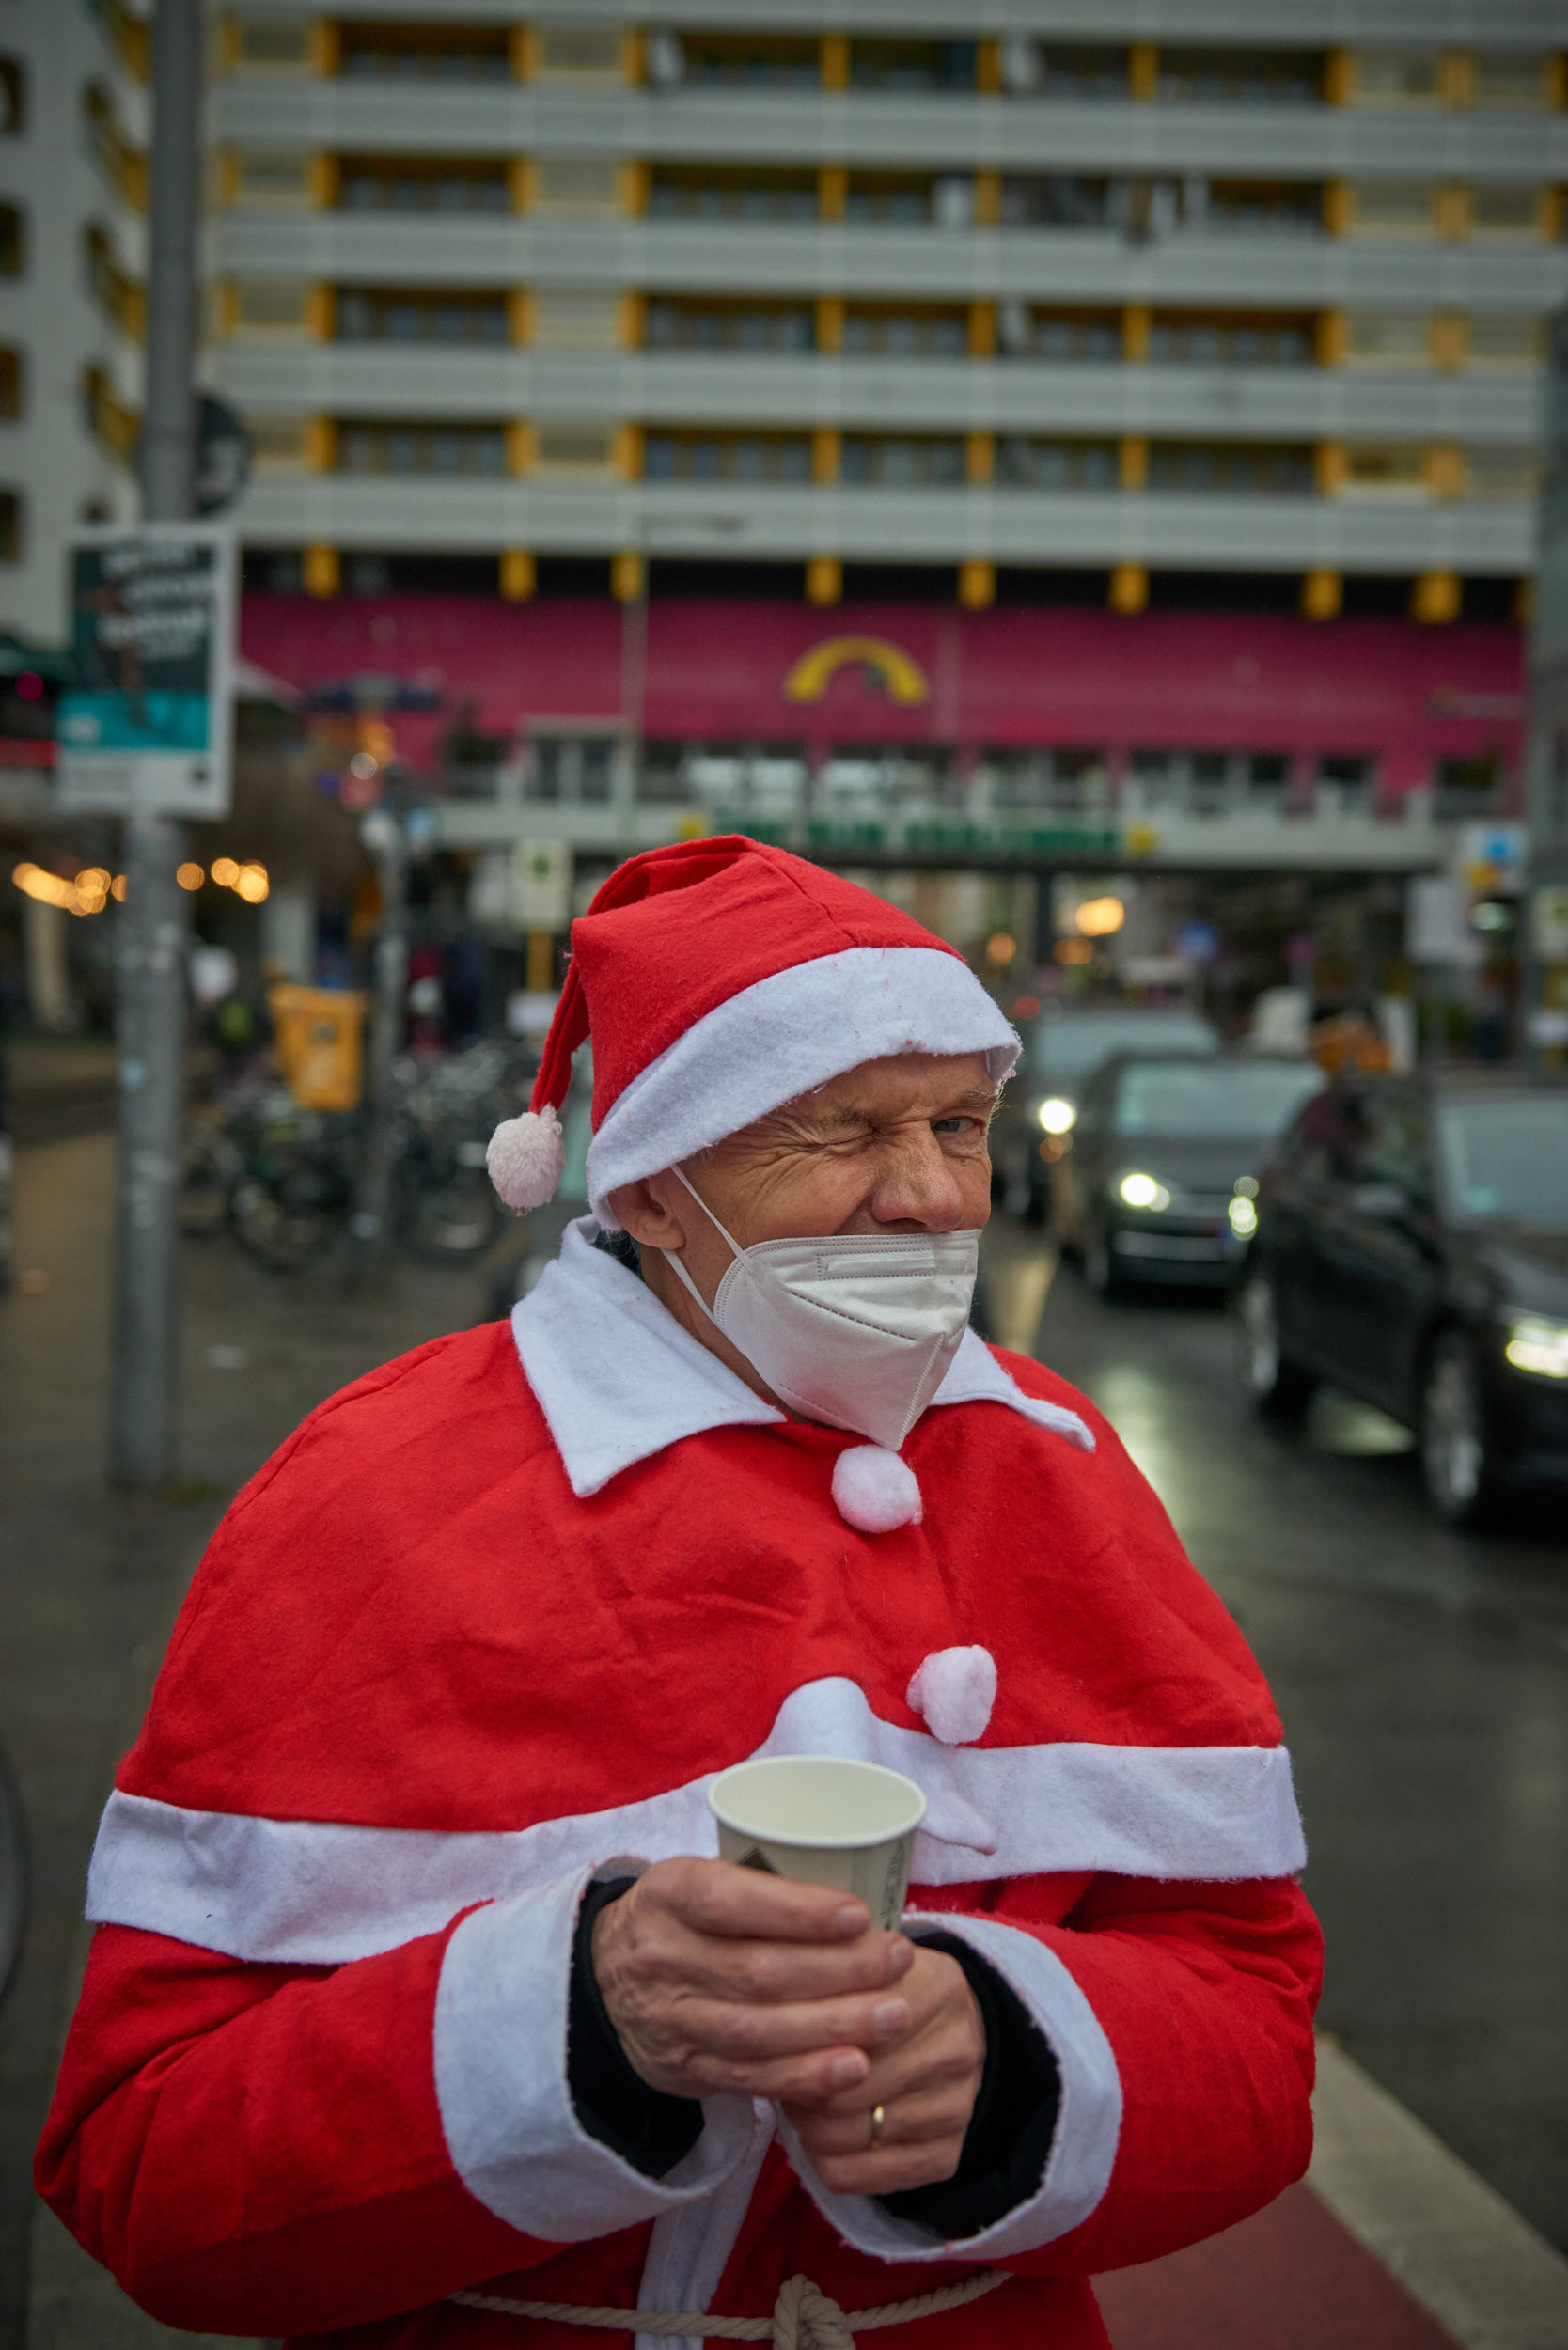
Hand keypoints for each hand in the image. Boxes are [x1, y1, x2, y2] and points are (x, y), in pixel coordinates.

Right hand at [590, 1858, 914, 2104]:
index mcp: (670, 1894)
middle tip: (899, 1961)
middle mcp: (665, 1957)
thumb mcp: (698, 1878)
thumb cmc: (682, 1917)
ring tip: (893, 2016)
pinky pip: (751, 2078)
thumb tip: (863, 1888)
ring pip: (758, 2029)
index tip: (860, 1914)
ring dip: (833, 2026)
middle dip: (838, 1970)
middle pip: (756, 1971)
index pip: (729, 1901)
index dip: (796, 1911)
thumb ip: (760, 1884)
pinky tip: (853, 2068)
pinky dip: (805, 2077)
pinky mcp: (688, 2068)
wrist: (604, 1982)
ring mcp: (674, 2019)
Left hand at [782, 1945, 985, 2196]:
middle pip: (844, 2089)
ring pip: (845, 2137)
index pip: (852, 2023)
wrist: (954, 2036)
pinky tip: (825, 2135)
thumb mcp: (866, 1963)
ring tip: (804, 2100)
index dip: (804, 2033)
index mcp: (937, 1986)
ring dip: (809, 2124)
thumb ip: (827, 1974)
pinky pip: (855, 2177)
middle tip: (787, 2072)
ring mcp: (956, 2108)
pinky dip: (825, 2160)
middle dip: (801, 2085)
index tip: (783, 2029)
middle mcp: (956, 2050)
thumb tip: (775, 2012)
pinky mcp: (945, 2157)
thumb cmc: (888, 1995)